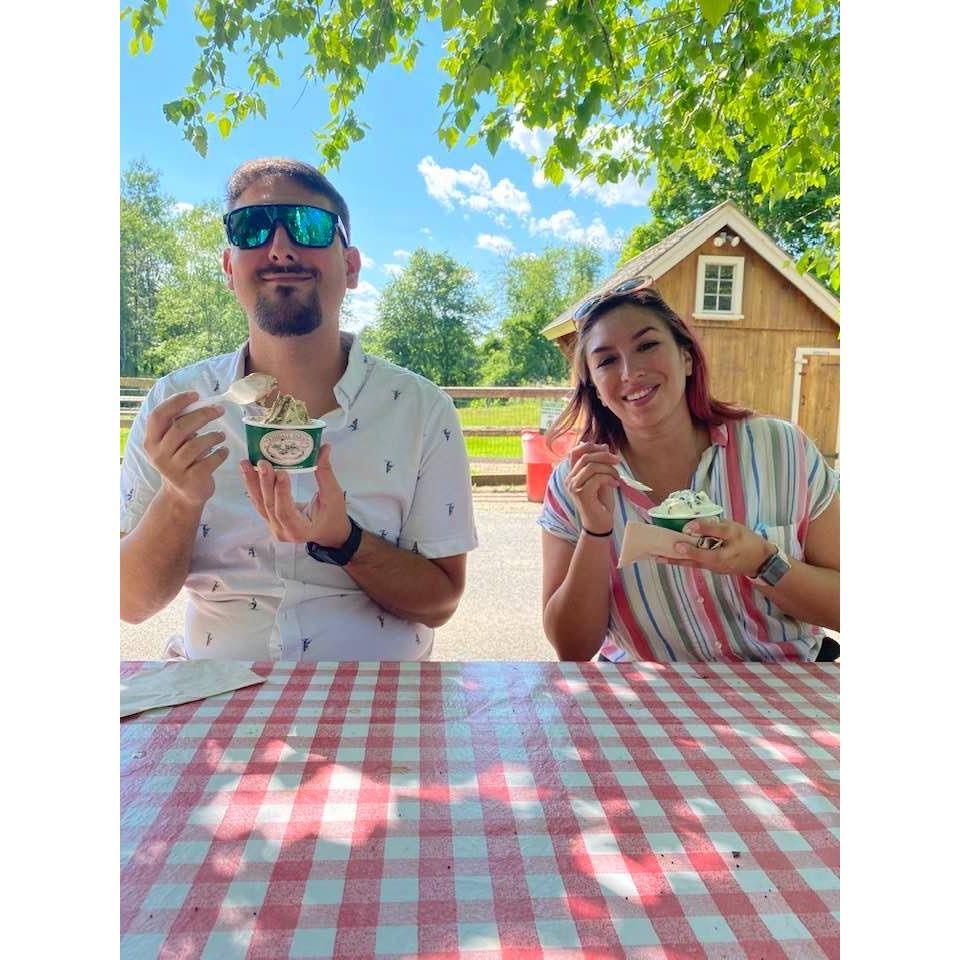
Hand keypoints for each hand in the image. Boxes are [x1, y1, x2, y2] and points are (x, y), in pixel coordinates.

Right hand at [144, 391, 227, 507]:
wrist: (182, 496)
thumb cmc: (180, 461)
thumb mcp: (173, 444)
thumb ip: (178, 424)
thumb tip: (200, 400)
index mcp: (151, 441)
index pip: (158, 415)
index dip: (177, 402)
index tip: (196, 395)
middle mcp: (159, 455)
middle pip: (180, 428)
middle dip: (203, 415)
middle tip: (219, 410)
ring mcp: (173, 469)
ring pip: (196, 444)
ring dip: (214, 436)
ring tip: (222, 435)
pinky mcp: (190, 480)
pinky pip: (210, 461)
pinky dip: (220, 453)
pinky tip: (224, 451)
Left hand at [239, 443, 351, 545]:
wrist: (329, 532)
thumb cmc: (333, 516)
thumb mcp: (333, 495)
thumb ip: (325, 473)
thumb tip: (324, 447)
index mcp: (299, 530)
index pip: (285, 511)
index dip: (281, 492)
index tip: (281, 471)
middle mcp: (282, 530)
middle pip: (268, 505)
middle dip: (263, 483)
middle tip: (261, 462)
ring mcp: (273, 526)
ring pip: (260, 503)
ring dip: (252, 482)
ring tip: (245, 464)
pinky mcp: (270, 519)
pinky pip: (259, 503)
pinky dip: (253, 487)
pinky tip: (247, 473)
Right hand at [564, 442, 619, 533]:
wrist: (600, 525)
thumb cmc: (601, 503)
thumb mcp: (602, 479)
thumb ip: (600, 464)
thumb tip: (604, 445)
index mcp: (572, 475)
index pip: (575, 452)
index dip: (590, 446)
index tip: (607, 449)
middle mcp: (569, 479)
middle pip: (585, 457)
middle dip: (604, 456)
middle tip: (618, 461)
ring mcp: (573, 487)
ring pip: (591, 466)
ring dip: (609, 469)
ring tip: (617, 477)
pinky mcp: (581, 494)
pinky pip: (596, 478)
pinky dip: (609, 478)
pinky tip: (615, 485)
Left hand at [659, 518, 775, 577]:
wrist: (759, 560)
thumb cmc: (747, 541)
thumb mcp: (734, 530)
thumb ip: (714, 527)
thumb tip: (692, 525)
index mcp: (722, 556)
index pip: (706, 551)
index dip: (694, 544)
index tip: (682, 536)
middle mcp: (714, 564)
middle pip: (692, 561)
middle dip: (675, 557)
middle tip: (657, 553)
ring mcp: (711, 567)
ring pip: (691, 564)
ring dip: (674, 561)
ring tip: (657, 557)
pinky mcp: (710, 567)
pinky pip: (694, 563)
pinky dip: (682, 560)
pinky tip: (670, 556)